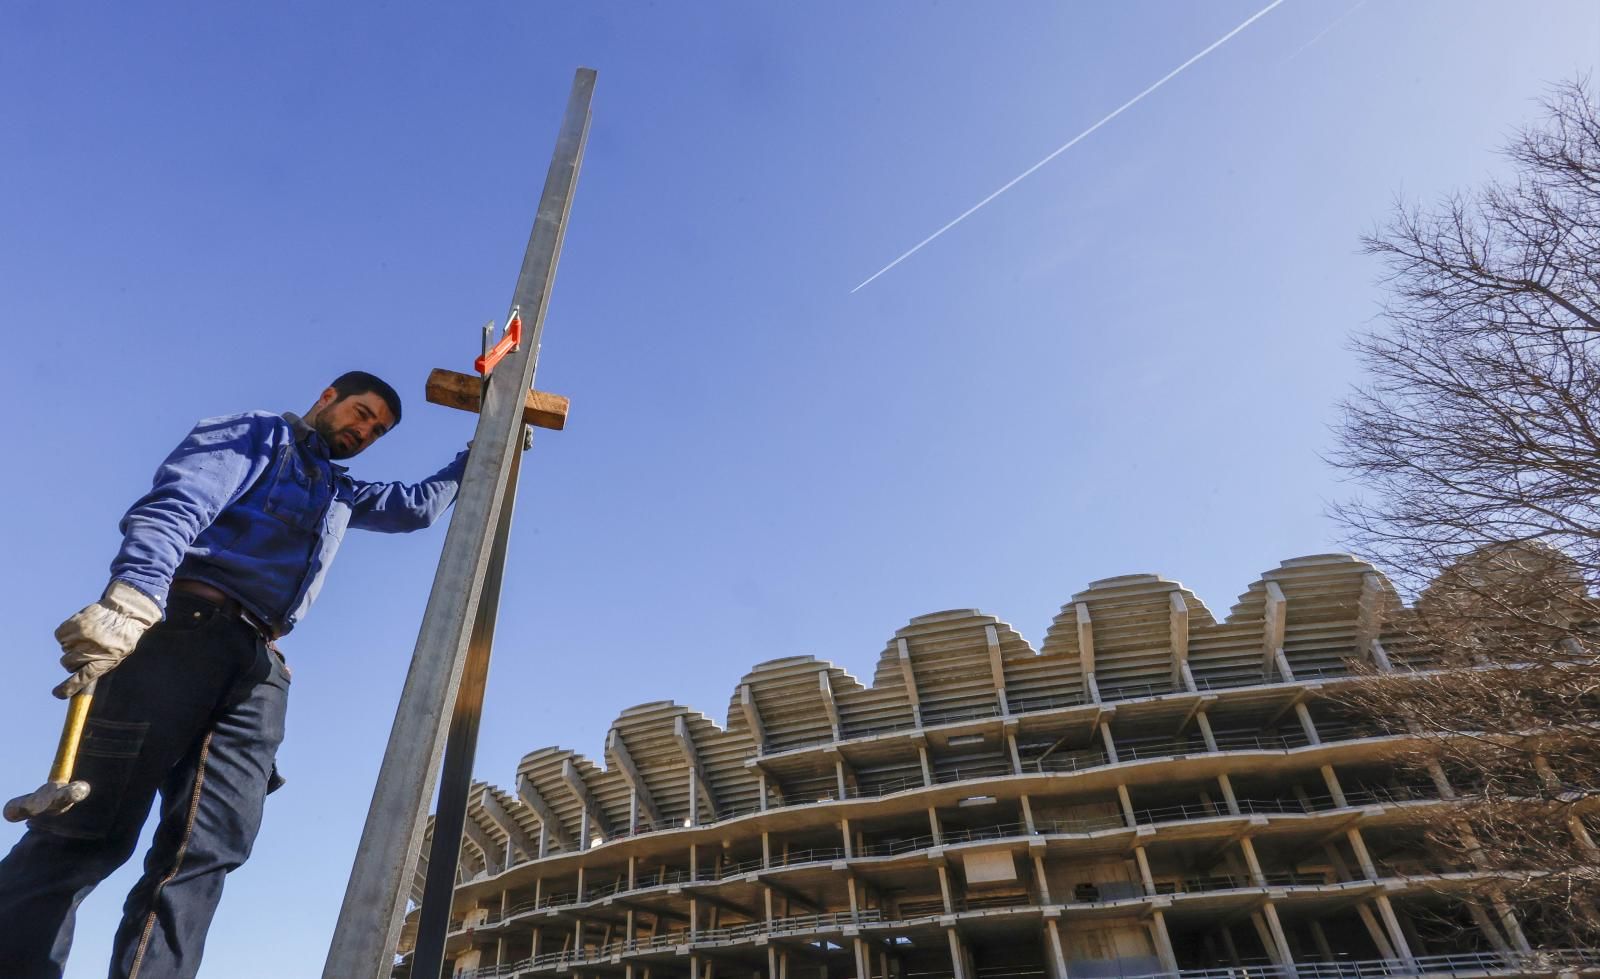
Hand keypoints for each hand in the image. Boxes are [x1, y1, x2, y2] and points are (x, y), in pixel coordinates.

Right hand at [53, 581, 161, 698]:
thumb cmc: (123, 637)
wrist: (125, 611)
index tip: (58, 694)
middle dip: (74, 661)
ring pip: (64, 649)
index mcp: (103, 661)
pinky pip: (60, 636)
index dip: (68, 688)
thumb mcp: (117, 656)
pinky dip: (66, 635)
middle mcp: (89, 650)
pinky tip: (79, 631)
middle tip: (85, 652)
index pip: (82, 678)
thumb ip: (99, 666)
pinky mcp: (74, 624)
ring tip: (88, 637)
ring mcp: (80, 636)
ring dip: (72, 646)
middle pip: (68, 664)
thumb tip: (80, 677)